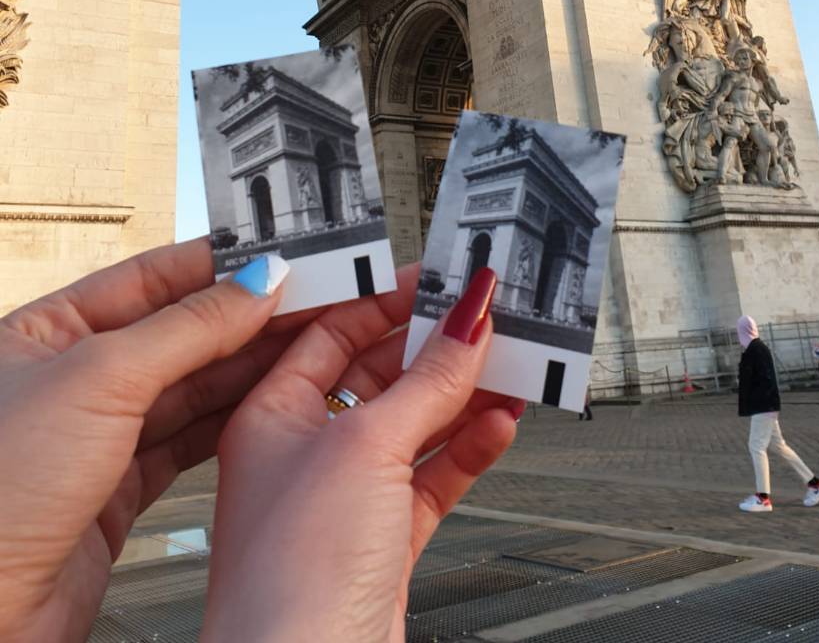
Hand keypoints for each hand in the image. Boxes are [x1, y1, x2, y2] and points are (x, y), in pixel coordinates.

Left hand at [0, 238, 331, 642]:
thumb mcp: (99, 379)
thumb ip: (187, 328)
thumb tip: (254, 285)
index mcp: (44, 332)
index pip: (149, 278)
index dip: (218, 265)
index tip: (277, 257)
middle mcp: (70, 379)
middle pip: (178, 331)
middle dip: (246, 315)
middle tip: (313, 298)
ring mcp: (96, 436)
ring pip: (190, 386)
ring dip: (250, 364)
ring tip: (309, 341)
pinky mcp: (118, 491)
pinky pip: (189, 439)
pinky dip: (233, 418)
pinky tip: (270, 399)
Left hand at [202, 269, 520, 642]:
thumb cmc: (290, 578)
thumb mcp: (366, 447)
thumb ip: (425, 383)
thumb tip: (466, 325)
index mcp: (270, 414)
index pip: (330, 331)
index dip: (383, 299)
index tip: (434, 279)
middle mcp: (303, 452)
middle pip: (378, 375)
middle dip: (433, 347)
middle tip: (483, 317)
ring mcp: (345, 499)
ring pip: (414, 426)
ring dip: (462, 396)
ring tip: (508, 363)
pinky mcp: (382, 541)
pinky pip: (433, 476)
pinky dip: (468, 450)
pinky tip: (498, 426)